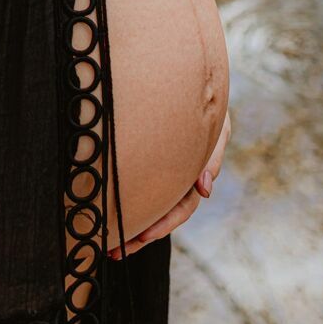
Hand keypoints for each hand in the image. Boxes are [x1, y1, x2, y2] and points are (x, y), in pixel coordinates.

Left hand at [109, 110, 230, 260]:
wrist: (183, 73)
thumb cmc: (203, 99)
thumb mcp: (216, 125)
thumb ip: (211, 156)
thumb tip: (205, 191)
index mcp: (197, 172)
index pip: (183, 206)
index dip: (164, 222)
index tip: (144, 236)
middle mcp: (180, 176)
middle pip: (162, 212)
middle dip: (142, 234)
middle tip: (116, 250)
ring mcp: (165, 169)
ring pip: (148, 203)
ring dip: (131, 226)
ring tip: (108, 245)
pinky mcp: (147, 157)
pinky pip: (137, 184)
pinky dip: (126, 200)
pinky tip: (106, 212)